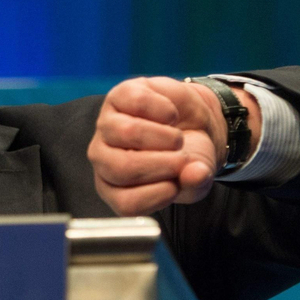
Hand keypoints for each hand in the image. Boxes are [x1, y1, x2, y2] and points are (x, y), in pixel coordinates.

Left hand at [88, 76, 231, 215]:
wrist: (194, 123)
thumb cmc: (188, 157)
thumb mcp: (196, 178)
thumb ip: (196, 181)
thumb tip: (195, 173)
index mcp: (114, 187)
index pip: (127, 204)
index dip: (161, 195)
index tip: (177, 184)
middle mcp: (102, 158)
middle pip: (123, 168)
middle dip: (164, 164)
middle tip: (183, 159)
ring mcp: (106, 124)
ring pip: (128, 132)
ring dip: (165, 137)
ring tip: (177, 139)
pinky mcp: (119, 96)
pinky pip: (139, 102)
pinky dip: (165, 110)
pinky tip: (170, 116)